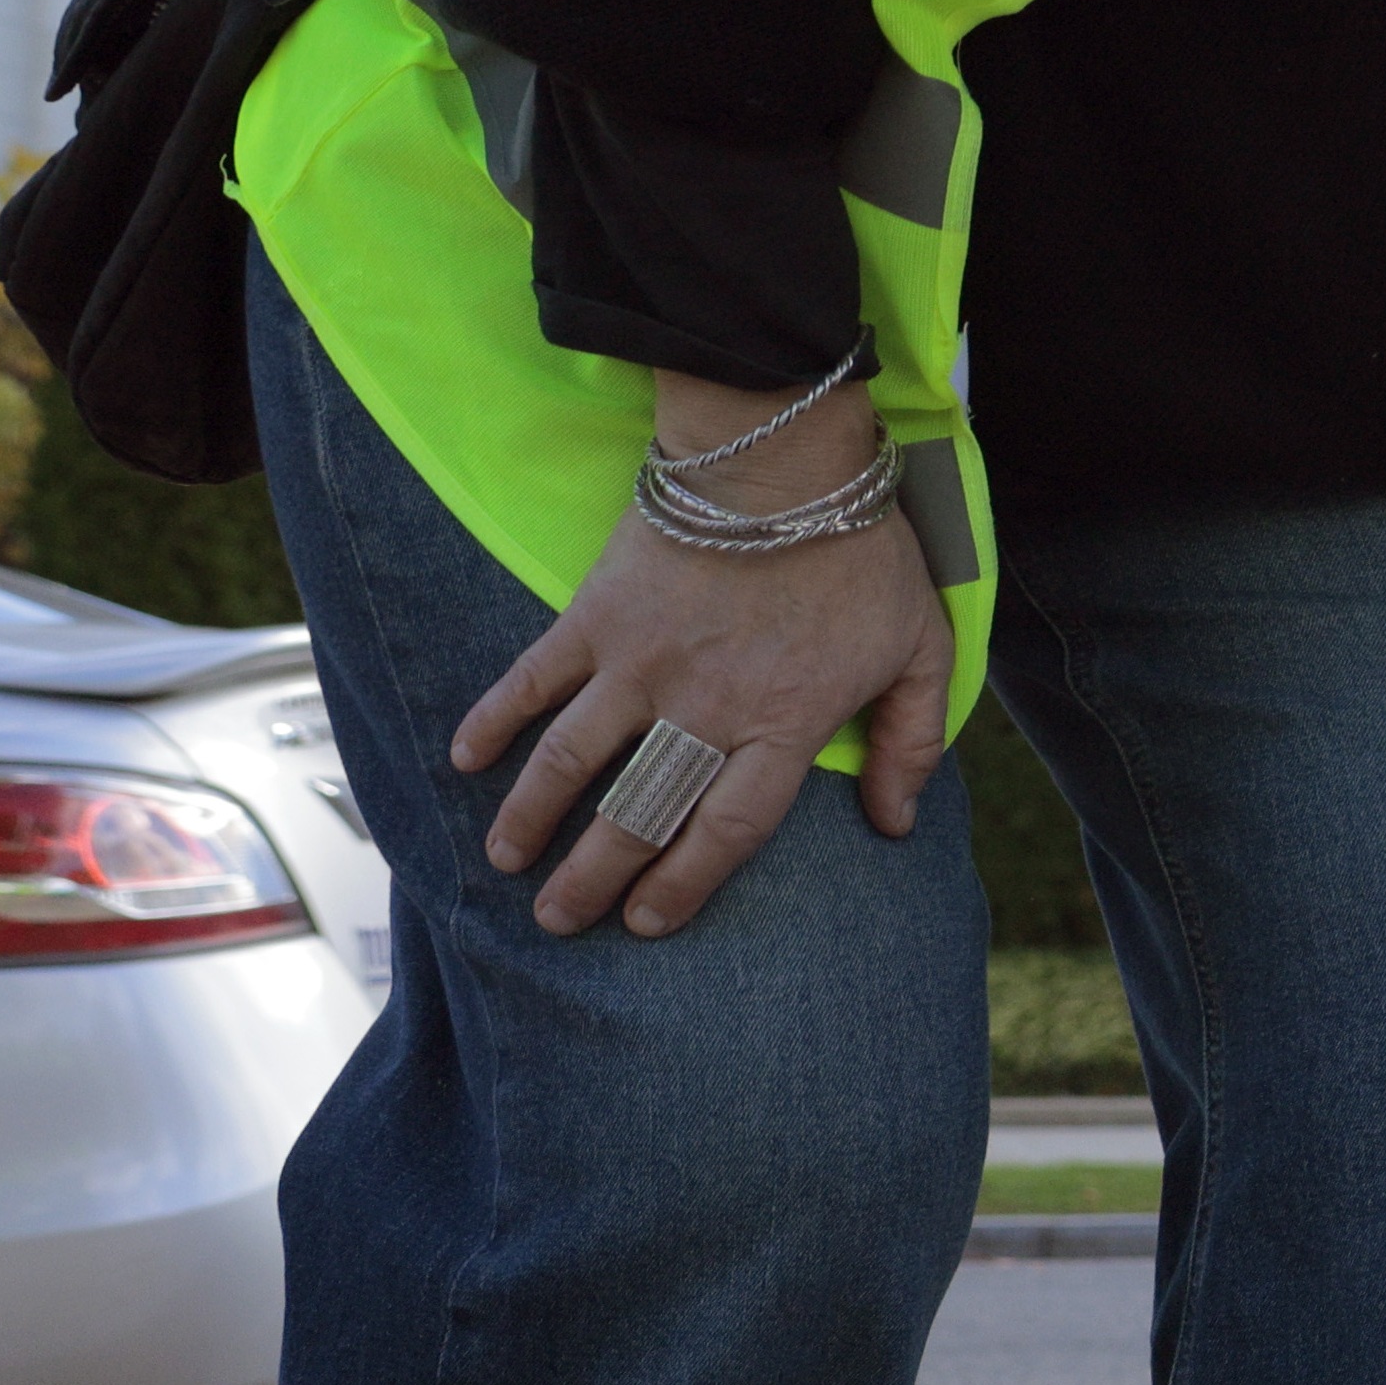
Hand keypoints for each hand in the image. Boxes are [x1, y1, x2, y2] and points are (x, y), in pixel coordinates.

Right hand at [452, 374, 950, 940]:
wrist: (783, 460)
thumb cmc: (860, 555)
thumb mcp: (922, 650)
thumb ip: (913, 743)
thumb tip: (899, 824)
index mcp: (782, 725)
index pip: (726, 829)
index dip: (684, 883)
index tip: (648, 923)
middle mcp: (703, 708)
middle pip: (638, 812)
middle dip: (593, 876)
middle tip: (558, 922)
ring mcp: (639, 665)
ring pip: (571, 761)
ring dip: (530, 816)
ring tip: (505, 862)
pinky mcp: (594, 617)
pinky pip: (531, 680)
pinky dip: (492, 720)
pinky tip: (463, 759)